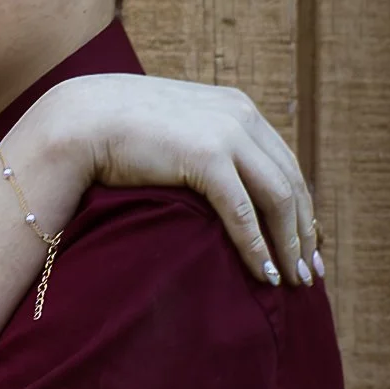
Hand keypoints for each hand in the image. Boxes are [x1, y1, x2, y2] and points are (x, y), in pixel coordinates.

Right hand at [13, 75, 320, 287]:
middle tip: (310, 273)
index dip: (300, 208)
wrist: (80, 119)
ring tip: (293, 281)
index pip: (284, 163)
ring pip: (278, 198)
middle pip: (291, 183)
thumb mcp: (175, 129)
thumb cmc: (116, 130)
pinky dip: (258, 246)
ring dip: (290, 245)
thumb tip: (215, 179)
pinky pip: (243, 211)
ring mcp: (226, 133)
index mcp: (237, 107)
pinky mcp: (206, 156)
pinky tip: (264, 273)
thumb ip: (202, 142)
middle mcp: (241, 116)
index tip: (305, 243)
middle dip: (303, 232)